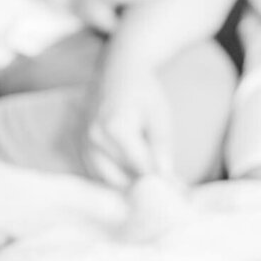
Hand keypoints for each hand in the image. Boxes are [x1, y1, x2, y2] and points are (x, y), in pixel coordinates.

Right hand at [81, 69, 174, 188]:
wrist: (118, 70)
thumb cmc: (142, 90)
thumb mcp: (159, 115)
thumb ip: (161, 146)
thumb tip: (165, 177)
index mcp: (115, 128)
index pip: (141, 168)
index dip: (162, 181)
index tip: (179, 190)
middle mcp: (94, 138)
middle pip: (120, 179)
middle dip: (143, 186)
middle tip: (167, 186)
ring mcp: (83, 142)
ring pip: (106, 180)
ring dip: (128, 184)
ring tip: (150, 179)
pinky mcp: (80, 145)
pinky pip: (96, 172)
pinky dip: (115, 177)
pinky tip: (132, 172)